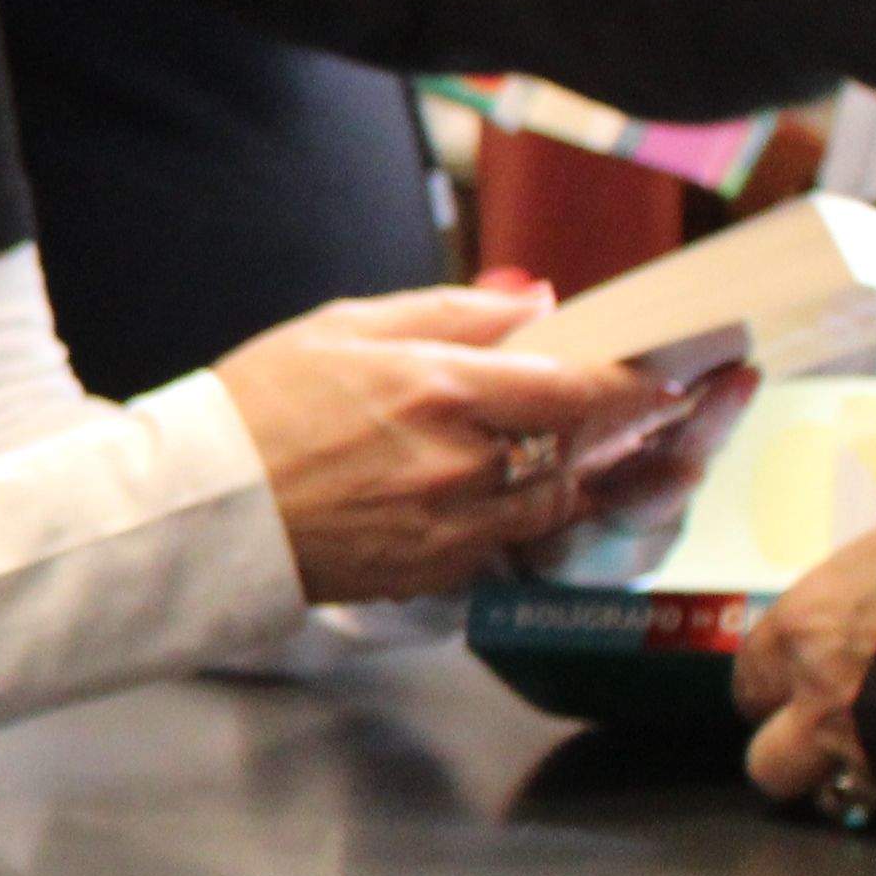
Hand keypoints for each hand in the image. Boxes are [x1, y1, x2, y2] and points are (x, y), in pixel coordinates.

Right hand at [207, 286, 718, 601]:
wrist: (196, 509)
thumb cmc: (257, 407)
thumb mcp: (345, 327)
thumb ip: (453, 313)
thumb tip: (539, 303)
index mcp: (443, 390)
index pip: (584, 388)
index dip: (643, 383)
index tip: (679, 375)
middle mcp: (462, 464)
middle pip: (588, 452)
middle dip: (635, 432)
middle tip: (673, 412)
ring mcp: (452, 526)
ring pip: (560, 504)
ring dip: (588, 477)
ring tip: (602, 452)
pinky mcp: (435, 572)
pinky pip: (512, 543)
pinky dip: (531, 517)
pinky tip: (526, 496)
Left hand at [740, 465, 875, 806]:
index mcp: (804, 623)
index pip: (753, 670)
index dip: (777, 682)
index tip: (802, 682)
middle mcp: (814, 694)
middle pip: (766, 751)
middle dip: (793, 748)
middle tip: (835, 734)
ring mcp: (858, 748)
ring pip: (816, 791)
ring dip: (840, 782)